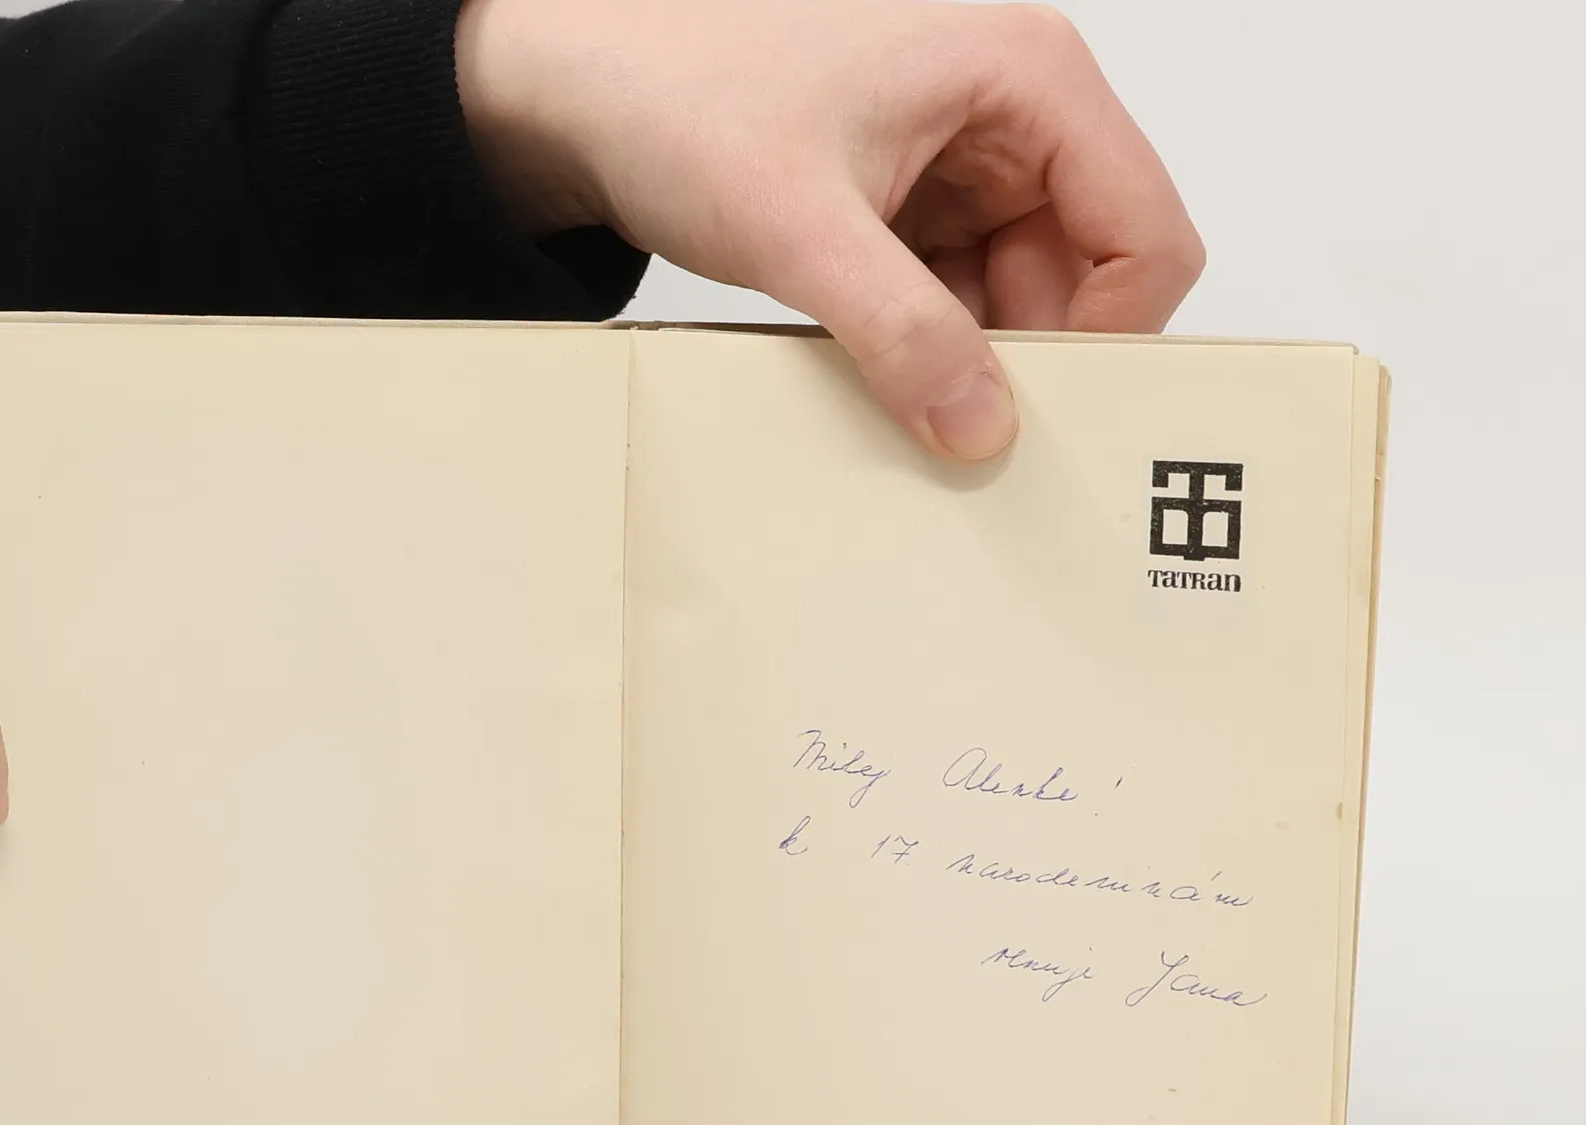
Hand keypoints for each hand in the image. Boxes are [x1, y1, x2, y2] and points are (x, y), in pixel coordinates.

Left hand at [457, 0, 1203, 459]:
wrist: (585, 95)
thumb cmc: (683, 98)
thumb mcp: (801, 228)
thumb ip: (902, 332)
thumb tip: (982, 428)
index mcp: (1027, 79)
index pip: (1145, 230)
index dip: (1113, 334)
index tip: (1046, 416)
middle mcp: (1013, 119)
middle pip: (1088, 277)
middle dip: (1034, 363)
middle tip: (970, 439)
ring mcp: (963, 171)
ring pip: (1020, 305)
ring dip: (971, 366)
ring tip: (905, 409)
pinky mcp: (913, 216)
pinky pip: (957, 308)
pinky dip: (927, 355)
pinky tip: (877, 384)